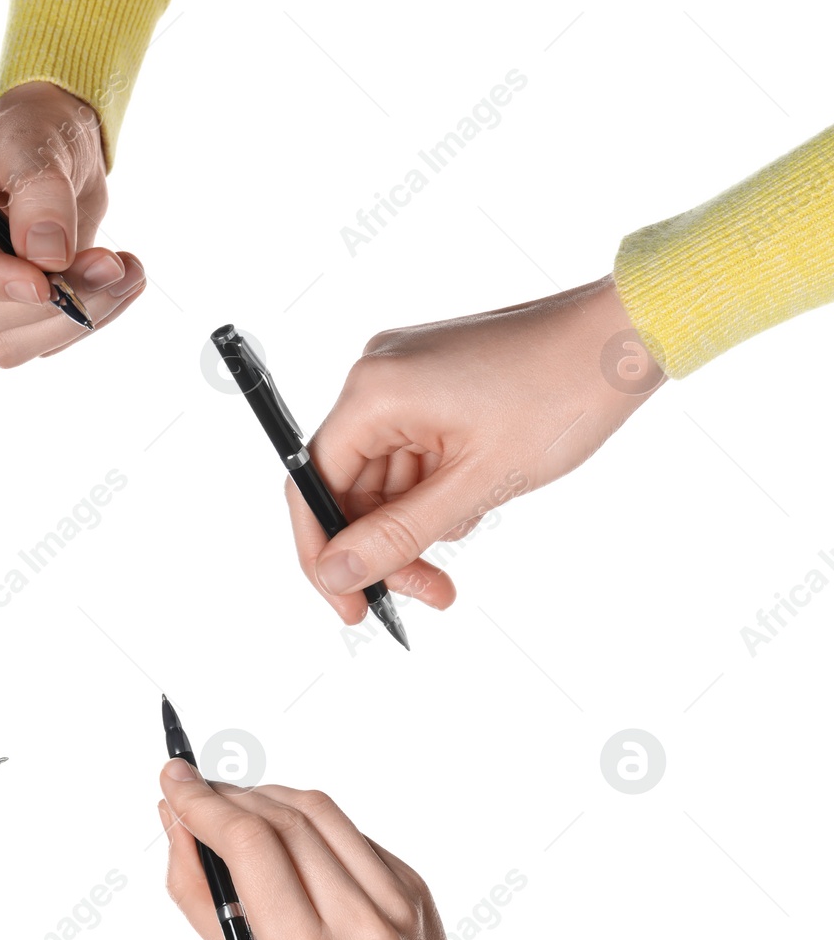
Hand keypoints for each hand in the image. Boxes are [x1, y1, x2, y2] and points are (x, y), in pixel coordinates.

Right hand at [0, 81, 145, 366]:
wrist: (58, 157)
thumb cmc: (28, 137)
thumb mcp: (32, 142)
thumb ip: (39, 191)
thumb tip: (49, 257)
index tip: (41, 281)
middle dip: (49, 301)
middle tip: (111, 263)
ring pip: (11, 345)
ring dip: (79, 314)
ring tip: (126, 267)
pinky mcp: (5, 330)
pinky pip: (45, 343)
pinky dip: (92, 316)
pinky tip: (121, 280)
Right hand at [159, 761, 479, 939]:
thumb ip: (201, 898)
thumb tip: (175, 819)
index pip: (250, 846)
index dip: (204, 803)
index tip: (173, 777)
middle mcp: (362, 923)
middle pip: (283, 818)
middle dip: (229, 797)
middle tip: (193, 795)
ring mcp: (398, 902)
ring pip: (319, 811)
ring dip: (266, 798)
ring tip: (235, 812)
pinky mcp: (414, 888)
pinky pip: (349, 833)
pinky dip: (306, 824)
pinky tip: (286, 843)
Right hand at [292, 276, 663, 621]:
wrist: (628, 336)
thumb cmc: (563, 394)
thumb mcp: (478, 484)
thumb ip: (398, 535)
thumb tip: (336, 574)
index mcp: (374, 392)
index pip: (312, 484)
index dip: (322, 552)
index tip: (350, 603)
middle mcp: (377, 377)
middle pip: (348, 485)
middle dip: (386, 544)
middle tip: (429, 591)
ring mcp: (405, 377)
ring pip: (383, 477)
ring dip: (416, 521)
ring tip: (473, 530)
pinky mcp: (433, 382)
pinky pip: (411, 454)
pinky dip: (435, 489)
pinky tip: (477, 500)